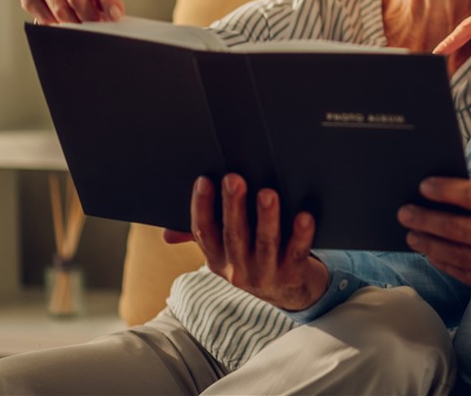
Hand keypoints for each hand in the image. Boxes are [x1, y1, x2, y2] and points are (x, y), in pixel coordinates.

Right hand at [189, 174, 328, 311]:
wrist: (290, 292)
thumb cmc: (255, 257)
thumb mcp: (226, 253)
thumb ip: (203, 236)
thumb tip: (166, 234)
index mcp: (217, 259)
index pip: (203, 232)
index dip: (201, 206)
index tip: (204, 179)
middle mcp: (238, 270)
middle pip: (234, 235)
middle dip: (233, 206)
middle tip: (234, 178)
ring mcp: (265, 275)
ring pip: (265, 243)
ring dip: (266, 218)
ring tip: (268, 193)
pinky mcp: (292, 275)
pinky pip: (296, 253)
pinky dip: (300, 236)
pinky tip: (304, 216)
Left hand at [398, 177, 470, 306]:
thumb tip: (454, 202)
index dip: (445, 189)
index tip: (425, 186)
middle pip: (455, 227)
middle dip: (425, 218)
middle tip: (405, 212)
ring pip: (454, 253)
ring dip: (428, 242)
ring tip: (412, 233)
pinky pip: (462, 273)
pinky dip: (443, 261)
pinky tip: (430, 253)